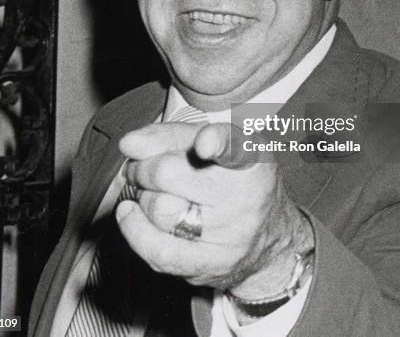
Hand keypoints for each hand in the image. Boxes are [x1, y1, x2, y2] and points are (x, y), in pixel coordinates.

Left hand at [116, 122, 313, 297]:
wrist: (270, 237)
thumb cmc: (235, 180)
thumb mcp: (215, 144)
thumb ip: (171, 135)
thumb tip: (130, 144)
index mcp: (248, 159)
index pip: (234, 148)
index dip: (216, 143)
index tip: (203, 144)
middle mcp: (243, 196)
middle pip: (170, 173)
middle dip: (144, 167)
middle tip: (142, 166)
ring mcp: (228, 234)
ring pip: (160, 209)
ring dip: (142, 196)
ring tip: (148, 191)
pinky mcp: (211, 264)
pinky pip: (159, 251)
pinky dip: (134, 230)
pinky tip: (129, 213)